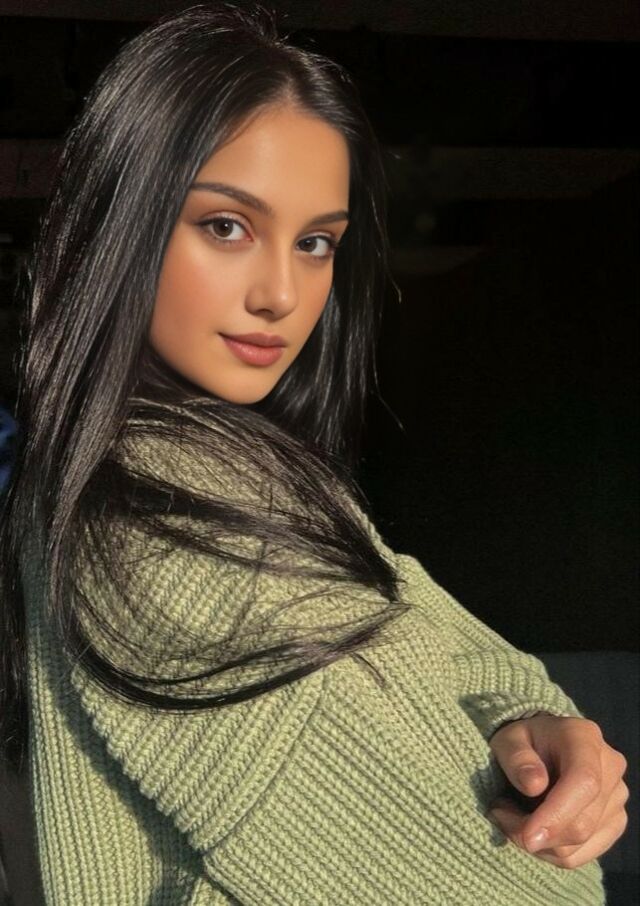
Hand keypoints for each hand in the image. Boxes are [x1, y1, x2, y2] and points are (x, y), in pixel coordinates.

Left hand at [488, 713, 628, 867]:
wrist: (541, 746)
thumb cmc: (522, 741)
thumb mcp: (508, 739)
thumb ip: (517, 757)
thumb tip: (534, 785)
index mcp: (585, 738)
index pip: (584, 782)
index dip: (557, 815)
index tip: (527, 837)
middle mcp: (610, 767)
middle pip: (582, 823)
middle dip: (535, 832)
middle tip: (499, 814)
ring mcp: (617, 797)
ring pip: (580, 843)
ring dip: (539, 842)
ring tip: (512, 816)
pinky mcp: (614, 822)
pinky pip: (582, 854)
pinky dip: (551, 851)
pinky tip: (533, 828)